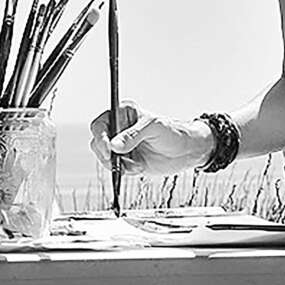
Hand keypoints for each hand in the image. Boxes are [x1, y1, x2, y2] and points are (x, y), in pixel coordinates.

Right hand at [88, 100, 212, 176]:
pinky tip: (139, 167)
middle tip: (118, 162)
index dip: (100, 136)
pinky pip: (114, 168)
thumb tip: (113, 146)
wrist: (187, 152)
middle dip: (106, 154)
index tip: (108, 149)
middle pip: (97, 142)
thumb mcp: (154, 128)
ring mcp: (121, 146)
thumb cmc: (173, 133)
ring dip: (116, 164)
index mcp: (123, 113)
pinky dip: (124, 171)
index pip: (100, 123)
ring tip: (136, 164)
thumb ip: (133, 135)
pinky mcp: (125, 160)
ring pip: (103, 157)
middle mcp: (119, 129)